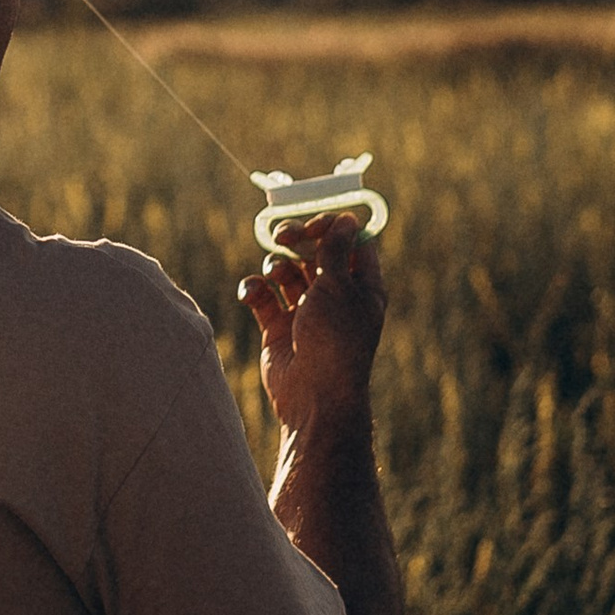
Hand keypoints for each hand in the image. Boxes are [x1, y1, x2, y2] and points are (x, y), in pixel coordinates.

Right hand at [238, 215, 385, 440]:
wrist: (313, 396)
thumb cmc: (335, 340)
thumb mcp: (338, 288)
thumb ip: (335, 250)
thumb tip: (347, 218)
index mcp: (361, 286)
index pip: (351, 243)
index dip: (333, 227)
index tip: (314, 224)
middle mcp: (335, 296)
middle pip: (314, 252)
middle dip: (297, 239)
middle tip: (283, 235)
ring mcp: (305, 311)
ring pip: (286, 270)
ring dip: (276, 264)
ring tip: (274, 274)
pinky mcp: (278, 326)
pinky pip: (263, 295)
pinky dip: (255, 289)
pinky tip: (253, 295)